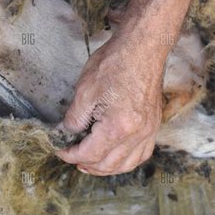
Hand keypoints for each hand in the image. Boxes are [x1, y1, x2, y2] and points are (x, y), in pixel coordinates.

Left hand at [56, 34, 163, 175]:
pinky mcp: (154, 126)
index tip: (60, 150)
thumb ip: (75, 119)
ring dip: (106, 168)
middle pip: (108, 164)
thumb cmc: (115, 64)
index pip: (90, 154)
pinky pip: (142, 154)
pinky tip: (115, 157)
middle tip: (72, 158)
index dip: (71, 155)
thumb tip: (69, 133)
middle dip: (86, 164)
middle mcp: (137, 135)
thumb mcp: (85, 91)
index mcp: (118, 127)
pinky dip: (126, 161)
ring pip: (127, 164)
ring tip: (91, 164)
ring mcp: (148, 131)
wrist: (143, 47)